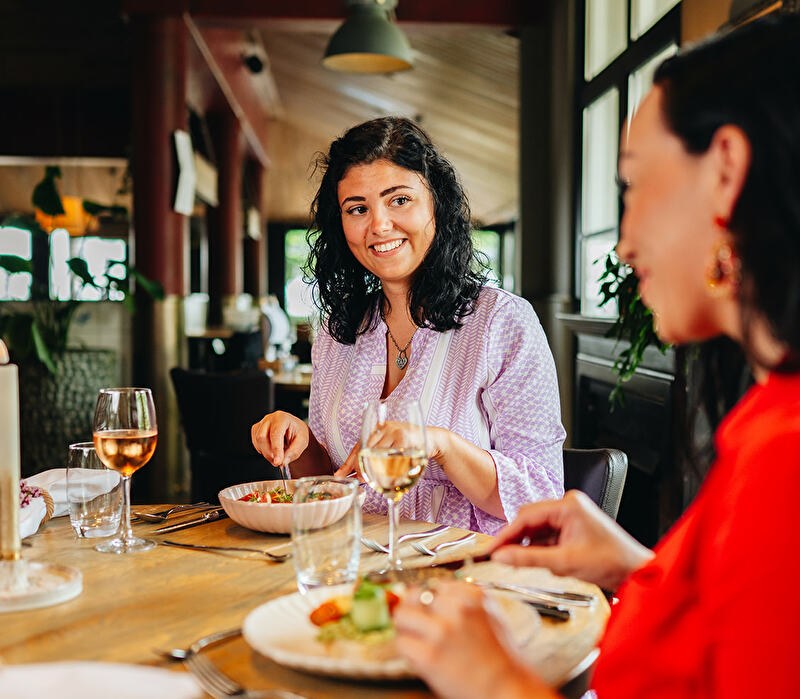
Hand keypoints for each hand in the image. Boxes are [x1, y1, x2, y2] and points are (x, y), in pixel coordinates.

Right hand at [251, 411, 308, 465]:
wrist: (294, 429)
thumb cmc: (298, 432)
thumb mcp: (302, 441)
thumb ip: (294, 451)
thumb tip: (284, 461)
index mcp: (282, 418)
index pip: (276, 433)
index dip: (276, 449)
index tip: (278, 462)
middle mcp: (270, 418)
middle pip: (262, 437)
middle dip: (269, 453)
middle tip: (279, 462)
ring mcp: (261, 423)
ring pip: (257, 441)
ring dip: (267, 453)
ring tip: (277, 456)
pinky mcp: (256, 429)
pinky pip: (255, 443)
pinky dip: (263, 450)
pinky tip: (272, 450)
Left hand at [333, 423, 444, 481]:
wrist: (433, 438)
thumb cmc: (408, 444)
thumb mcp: (389, 444)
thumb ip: (373, 455)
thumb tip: (356, 475)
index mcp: (377, 428)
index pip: (358, 446)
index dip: (348, 462)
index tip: (340, 475)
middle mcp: (384, 428)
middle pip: (364, 450)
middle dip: (360, 468)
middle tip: (361, 479)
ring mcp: (395, 433)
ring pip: (376, 456)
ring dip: (373, 471)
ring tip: (373, 480)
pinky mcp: (405, 441)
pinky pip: (391, 460)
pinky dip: (389, 472)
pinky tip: (388, 478)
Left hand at [394, 582, 555, 698]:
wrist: (505, 687)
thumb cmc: (498, 655)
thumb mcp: (488, 613)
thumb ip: (462, 599)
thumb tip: (432, 594)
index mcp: (472, 594)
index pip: (433, 582)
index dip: (427, 597)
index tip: (426, 606)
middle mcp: (457, 609)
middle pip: (415, 594)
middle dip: (413, 608)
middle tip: (416, 620)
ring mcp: (442, 631)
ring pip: (402, 616)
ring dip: (406, 628)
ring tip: (417, 639)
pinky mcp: (430, 655)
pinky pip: (401, 643)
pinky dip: (407, 650)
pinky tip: (421, 656)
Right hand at [489, 490, 653, 590]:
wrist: (636, 571)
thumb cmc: (610, 561)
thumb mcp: (564, 562)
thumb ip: (528, 558)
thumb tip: (502, 557)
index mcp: (568, 505)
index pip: (527, 515)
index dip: (507, 533)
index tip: (492, 548)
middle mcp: (569, 505)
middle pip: (531, 520)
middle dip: (517, 540)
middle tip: (500, 557)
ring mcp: (572, 515)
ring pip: (539, 529)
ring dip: (531, 546)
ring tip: (523, 563)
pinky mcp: (574, 526)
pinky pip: (549, 535)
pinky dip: (542, 548)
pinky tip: (541, 561)